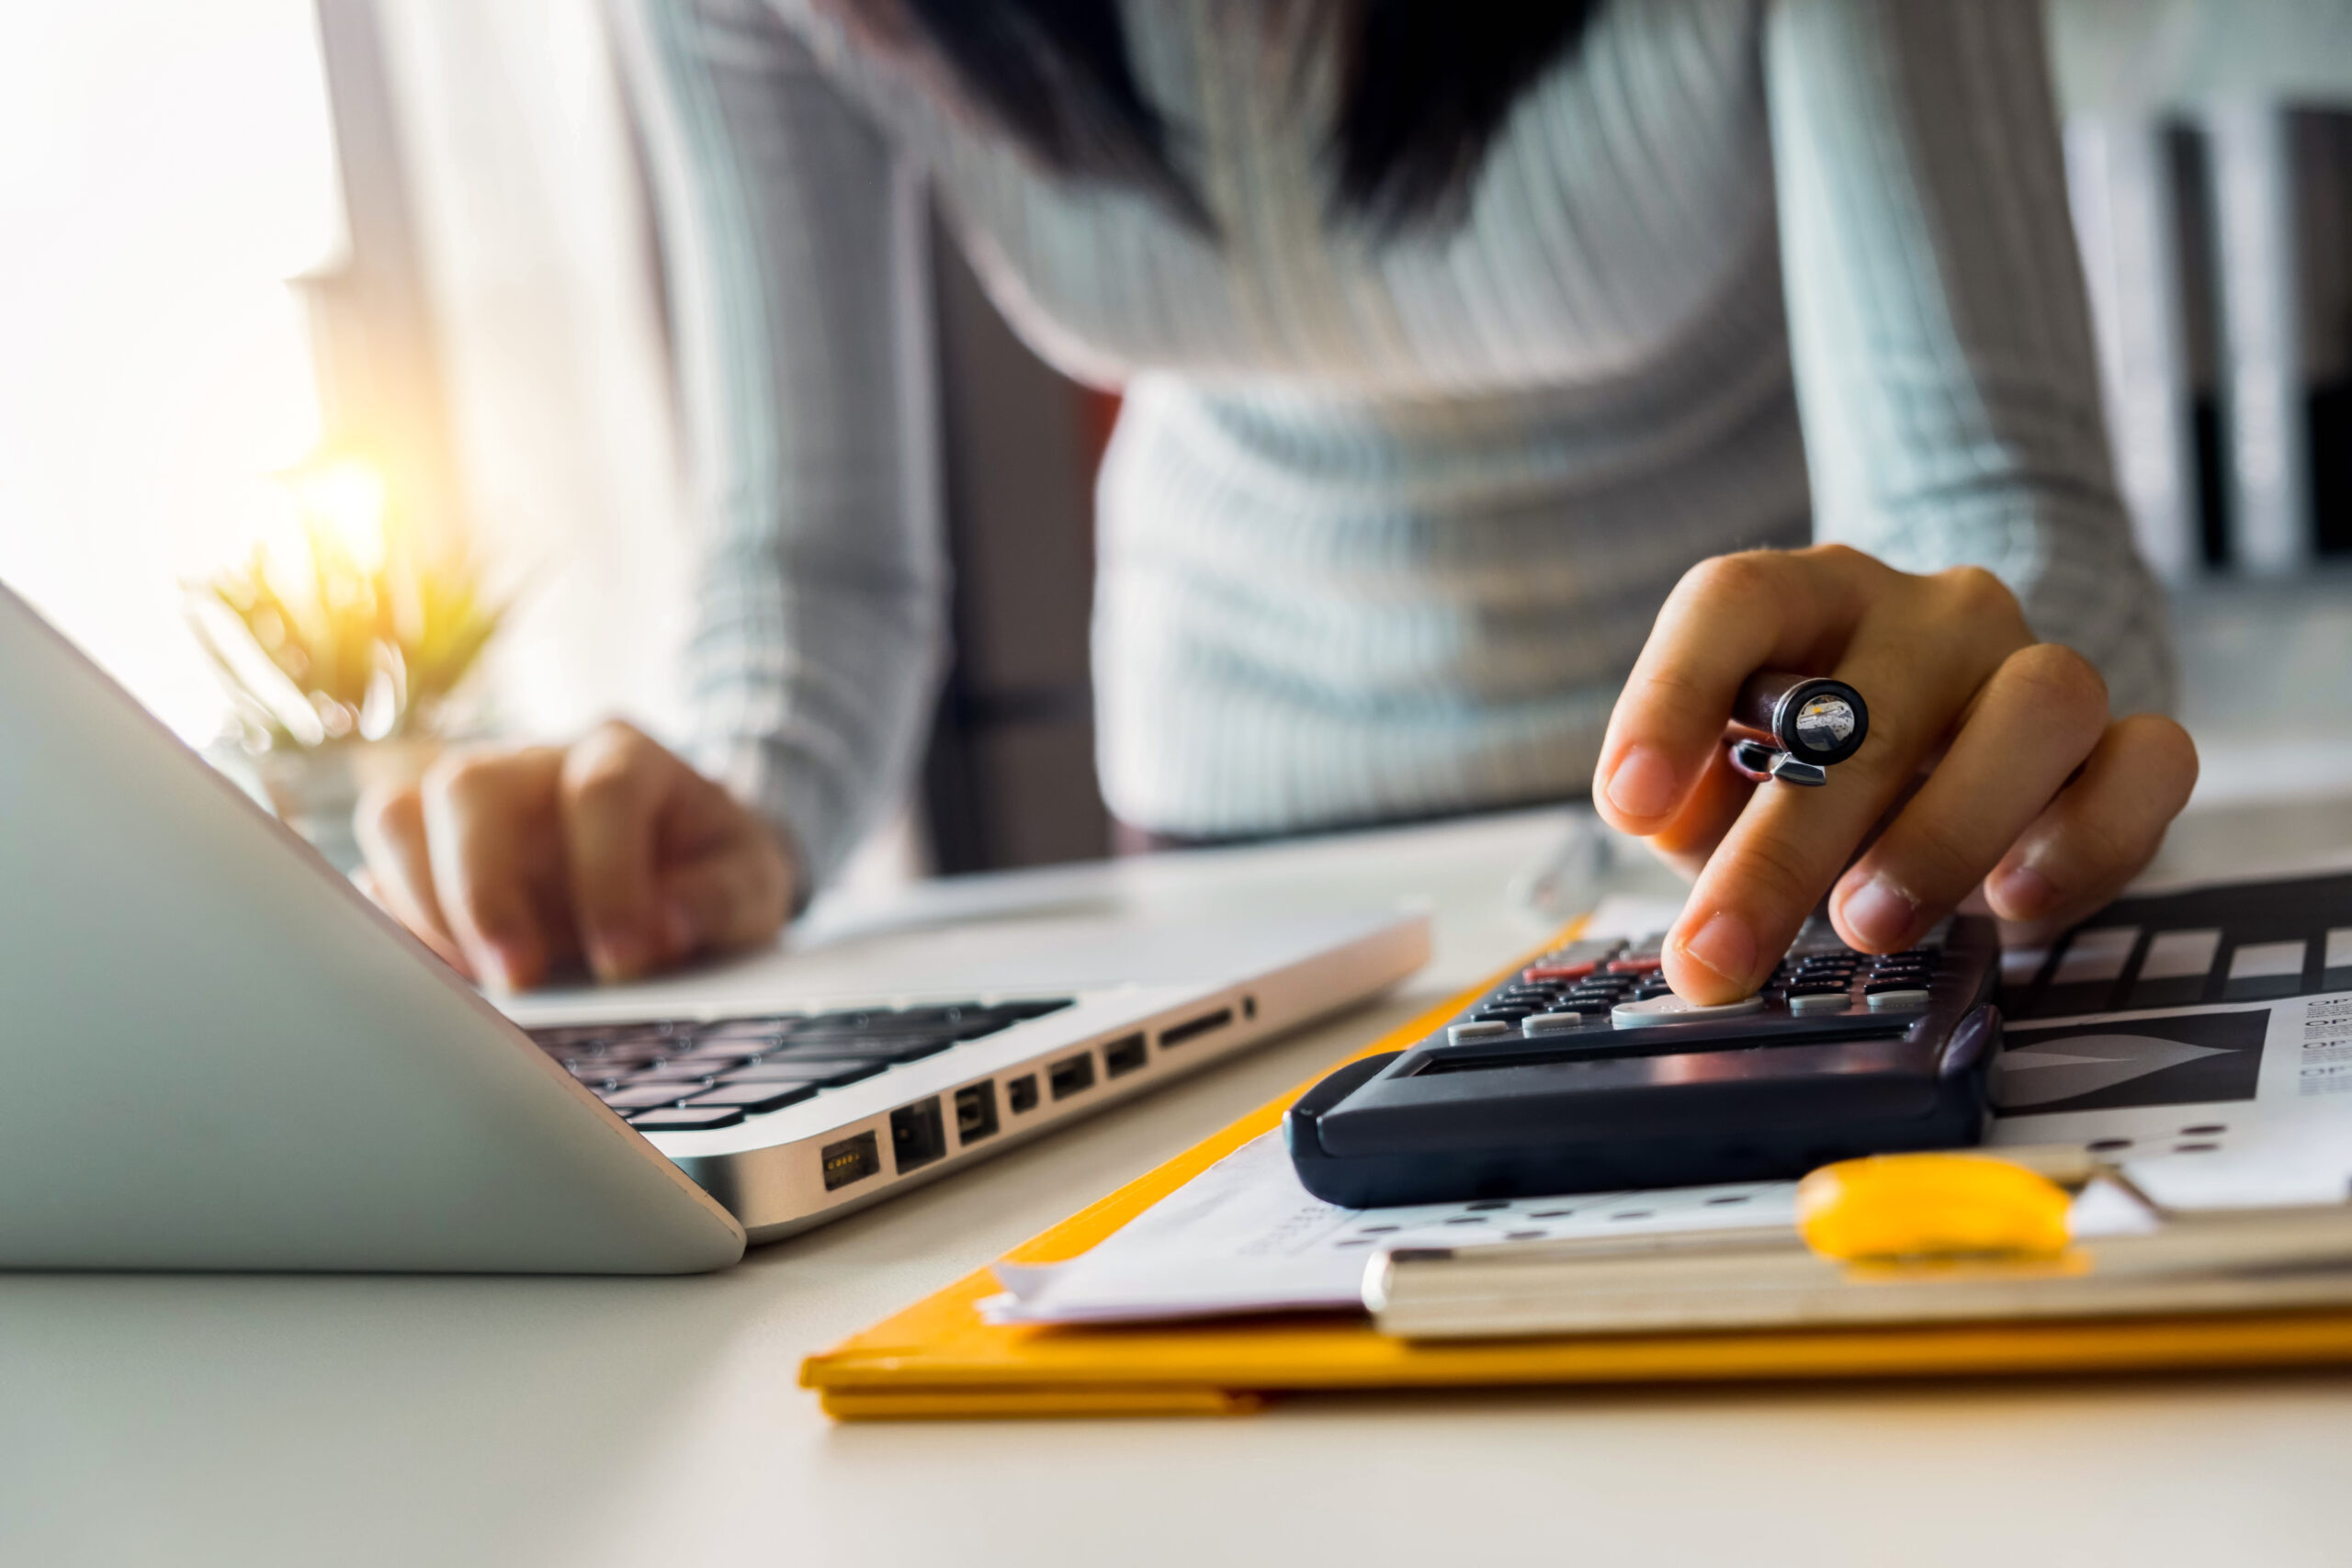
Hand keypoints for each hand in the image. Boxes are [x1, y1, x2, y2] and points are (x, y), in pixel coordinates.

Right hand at [356, 721, 793, 990]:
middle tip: (520, 977)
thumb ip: (722, 900)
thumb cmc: (710, 871)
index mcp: (624, 755)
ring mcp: (471, 806)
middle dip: (484, 890)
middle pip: (470, 786)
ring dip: (424, 909)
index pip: (600, 790)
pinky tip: (441, 984)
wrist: (682, 863)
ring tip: (474, 985)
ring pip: (399, 818)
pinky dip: (396, 932)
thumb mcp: (752, 883)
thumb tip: (666, 929)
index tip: (627, 959)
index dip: (609, 875)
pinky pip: (376, 877)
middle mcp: (534, 765)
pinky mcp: (429, 855)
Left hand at [1592, 546, 2196, 1004]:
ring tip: (1866, 927)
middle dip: (1779, 853)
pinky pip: (2149, 763)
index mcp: (1809, 598)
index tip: (1628, 807)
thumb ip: (1696, 810)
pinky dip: (2085, 839)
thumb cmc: (1817, 776)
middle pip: (1864, 705)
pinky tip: (2015, 906)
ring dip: (1941, 833)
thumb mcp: (1730, 790)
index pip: (1735, 602)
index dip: (1671, 697)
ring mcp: (2035, 665)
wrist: (1955, 748)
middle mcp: (1929, 614)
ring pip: (2035, 707)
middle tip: (1719, 957)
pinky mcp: (2122, 740)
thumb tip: (1679, 840)